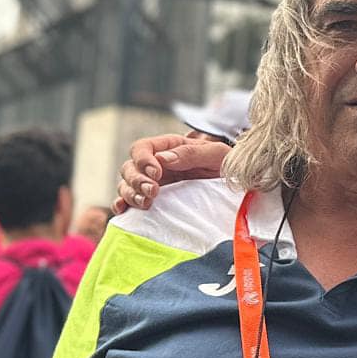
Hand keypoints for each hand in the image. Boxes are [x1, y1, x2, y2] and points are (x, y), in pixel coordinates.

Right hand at [114, 133, 230, 213]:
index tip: (156, 173)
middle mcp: (155, 164)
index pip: (142, 148)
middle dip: (136, 180)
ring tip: (146, 203)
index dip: (143, 160)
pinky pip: (129, 200)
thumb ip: (191, 154)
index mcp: (168, 148)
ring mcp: (151, 183)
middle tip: (153, 191)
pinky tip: (123, 210)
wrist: (234, 185)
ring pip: (126, 185)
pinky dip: (122, 204)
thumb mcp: (216, 154)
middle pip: (129, 167)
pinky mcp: (152, 200)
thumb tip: (163, 158)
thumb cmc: (225, 164)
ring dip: (130, 194)